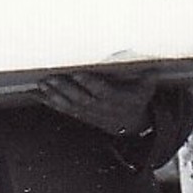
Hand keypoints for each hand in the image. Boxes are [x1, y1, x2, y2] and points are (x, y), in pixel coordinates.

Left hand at [35, 71, 153, 137]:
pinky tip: (39, 94)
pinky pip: (64, 110)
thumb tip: (153, 67)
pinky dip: (50, 102)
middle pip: (81, 98)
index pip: (102, 91)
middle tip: (51, 77)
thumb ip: (147, 77)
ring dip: (54, 95)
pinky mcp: (81, 115)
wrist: (132, 125)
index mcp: (117, 99)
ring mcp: (89, 113)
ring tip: (42, 84)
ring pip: (70, 105)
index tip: (77, 74)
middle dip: (64, 88)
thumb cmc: (137, 99)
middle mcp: (101, 108)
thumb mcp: (146, 89)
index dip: (89, 84)